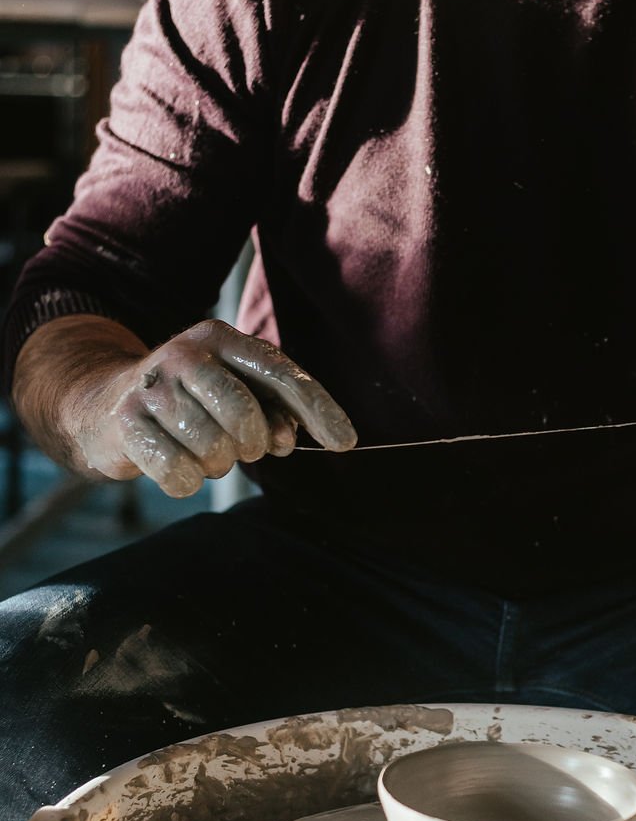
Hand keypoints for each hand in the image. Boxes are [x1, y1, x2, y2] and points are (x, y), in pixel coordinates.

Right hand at [80, 320, 355, 496]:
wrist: (103, 404)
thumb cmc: (189, 402)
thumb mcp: (234, 395)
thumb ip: (272, 412)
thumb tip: (288, 439)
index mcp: (220, 339)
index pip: (281, 373)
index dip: (319, 409)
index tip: (346, 442)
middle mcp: (185, 354)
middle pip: (245, 415)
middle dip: (252, 444)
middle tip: (243, 448)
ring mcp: (152, 387)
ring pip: (213, 448)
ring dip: (217, 465)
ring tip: (203, 453)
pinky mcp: (125, 423)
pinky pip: (178, 473)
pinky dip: (187, 482)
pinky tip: (178, 469)